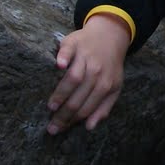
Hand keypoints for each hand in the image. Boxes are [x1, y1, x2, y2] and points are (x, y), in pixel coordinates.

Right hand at [47, 15, 130, 134]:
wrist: (110, 35)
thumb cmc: (109, 65)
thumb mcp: (114, 87)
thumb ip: (104, 107)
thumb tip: (89, 127)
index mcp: (106, 85)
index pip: (88, 107)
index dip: (73, 120)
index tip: (60, 129)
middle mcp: (97, 72)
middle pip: (79, 97)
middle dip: (64, 115)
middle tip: (51, 126)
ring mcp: (86, 57)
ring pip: (74, 78)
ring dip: (62, 93)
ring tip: (51, 106)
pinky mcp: (75, 43)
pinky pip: (68, 51)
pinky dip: (64, 58)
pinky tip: (59, 66)